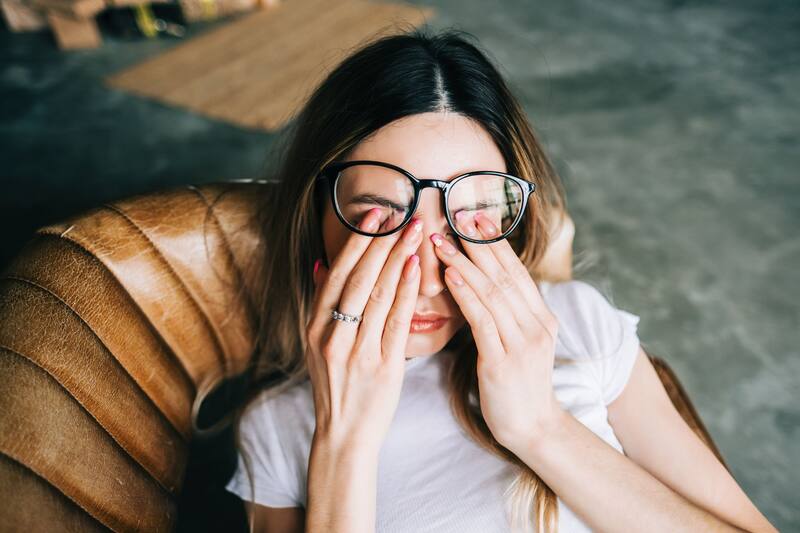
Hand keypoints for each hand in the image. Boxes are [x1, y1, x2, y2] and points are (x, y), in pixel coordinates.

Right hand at [306, 208, 421, 453]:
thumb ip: (320, 304)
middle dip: (381, 242)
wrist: (344, 434)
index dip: (356, 242)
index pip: (336, 274)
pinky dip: (405, 291)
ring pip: (377, 294)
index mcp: (315, 327)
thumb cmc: (336, 386)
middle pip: (358, 278)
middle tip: (402, 213)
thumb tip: (320, 263)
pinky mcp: (382, 366)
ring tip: (415, 231)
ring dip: (397, 258)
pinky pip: (395, 321)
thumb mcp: (317, 345)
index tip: (374, 214)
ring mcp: (356, 351)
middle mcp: (332, 335)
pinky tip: (416, 268)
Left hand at [431, 210, 564, 452]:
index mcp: (542, 318)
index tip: (475, 218)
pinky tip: (449, 275)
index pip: (516, 271)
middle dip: (479, 244)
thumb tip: (484, 282)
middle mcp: (537, 325)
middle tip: (456, 216)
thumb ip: (508, 313)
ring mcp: (522, 343)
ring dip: (465, 263)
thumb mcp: (519, 343)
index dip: (496, 243)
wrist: (532, 428)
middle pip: (505, 275)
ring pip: (492, 292)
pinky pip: (482, 320)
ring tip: (442, 242)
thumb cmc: (517, 384)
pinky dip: (465, 294)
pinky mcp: (503, 362)